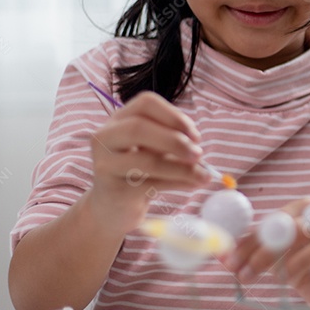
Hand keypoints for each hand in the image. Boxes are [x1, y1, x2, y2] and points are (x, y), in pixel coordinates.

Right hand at [86, 91, 209, 234]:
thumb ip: (174, 144)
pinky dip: (178, 183)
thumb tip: (197, 148)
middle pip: (138, 127)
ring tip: (204, 175)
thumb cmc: (140, 171)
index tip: (195, 135)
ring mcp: (105, 163)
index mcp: (120, 119)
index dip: (174, 116)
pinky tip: (194, 184)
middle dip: (175, 141)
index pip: (145, 103)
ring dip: (182, 168)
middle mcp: (106, 137)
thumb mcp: (157, 151)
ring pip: (145, 160)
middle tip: (199, 154)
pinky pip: (149, 184)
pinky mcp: (112, 189)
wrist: (113, 206)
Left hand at [221, 197, 309, 305]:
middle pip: (298, 227)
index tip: (231, 264)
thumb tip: (219, 255)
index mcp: (303, 210)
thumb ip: (252, 254)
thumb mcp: (275, 258)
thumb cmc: (304, 264)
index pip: (274, 221)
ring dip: (302, 262)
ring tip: (285, 280)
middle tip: (248, 274)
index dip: (250, 243)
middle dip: (269, 252)